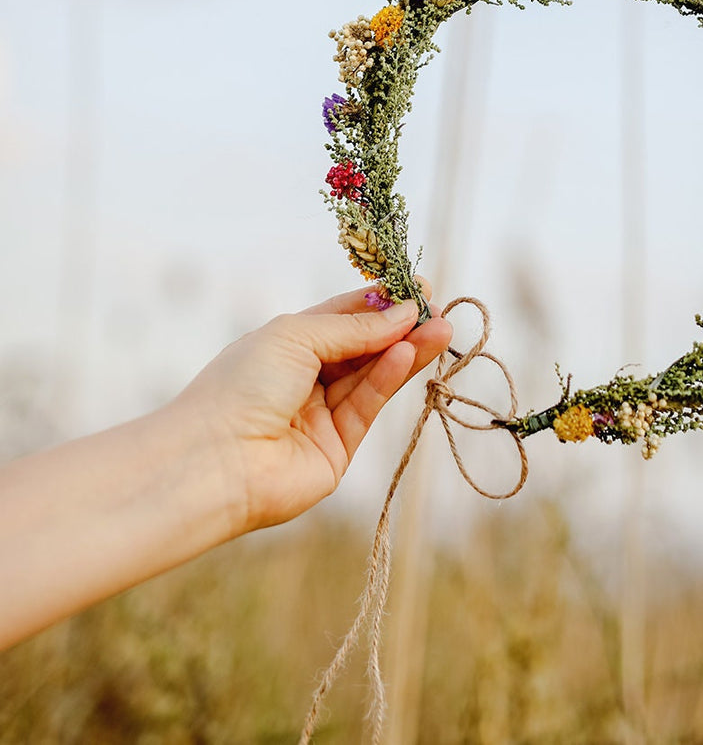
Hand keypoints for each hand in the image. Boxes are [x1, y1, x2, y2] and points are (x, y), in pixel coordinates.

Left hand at [171, 287, 453, 535]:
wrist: (215, 461)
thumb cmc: (242, 385)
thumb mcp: (297, 336)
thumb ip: (354, 327)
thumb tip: (404, 312)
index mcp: (288, 345)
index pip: (343, 317)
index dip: (380, 302)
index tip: (416, 286)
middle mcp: (306, 378)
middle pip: (365, 346)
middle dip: (402, 326)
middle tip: (439, 309)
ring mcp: (322, 414)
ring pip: (373, 375)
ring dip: (407, 350)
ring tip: (441, 328)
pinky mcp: (338, 448)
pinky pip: (367, 405)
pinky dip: (389, 378)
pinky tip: (408, 353)